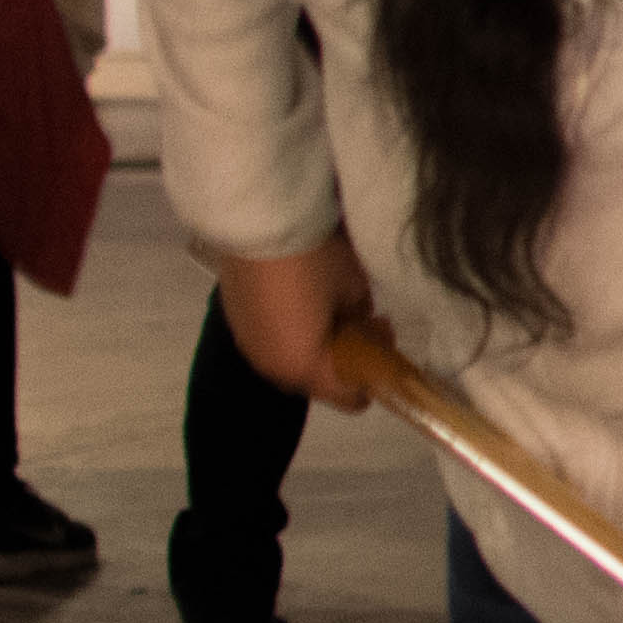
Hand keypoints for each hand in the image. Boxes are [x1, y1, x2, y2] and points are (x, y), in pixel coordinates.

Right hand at [217, 236, 380, 404]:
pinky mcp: (236, 323)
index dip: (373, 380)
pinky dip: (294, 330)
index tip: (386, 347)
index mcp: (305, 366)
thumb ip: (362, 318)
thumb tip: (363, 322)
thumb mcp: (354, 287)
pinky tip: (304, 299)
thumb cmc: (314, 260)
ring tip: (338, 306)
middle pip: (320, 380)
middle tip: (369, 322)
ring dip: (319, 344)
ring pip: (296, 360)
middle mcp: (272, 366)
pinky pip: (274, 340)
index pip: (349, 398)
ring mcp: (249, 346)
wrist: (254, 224)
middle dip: (347, 358)